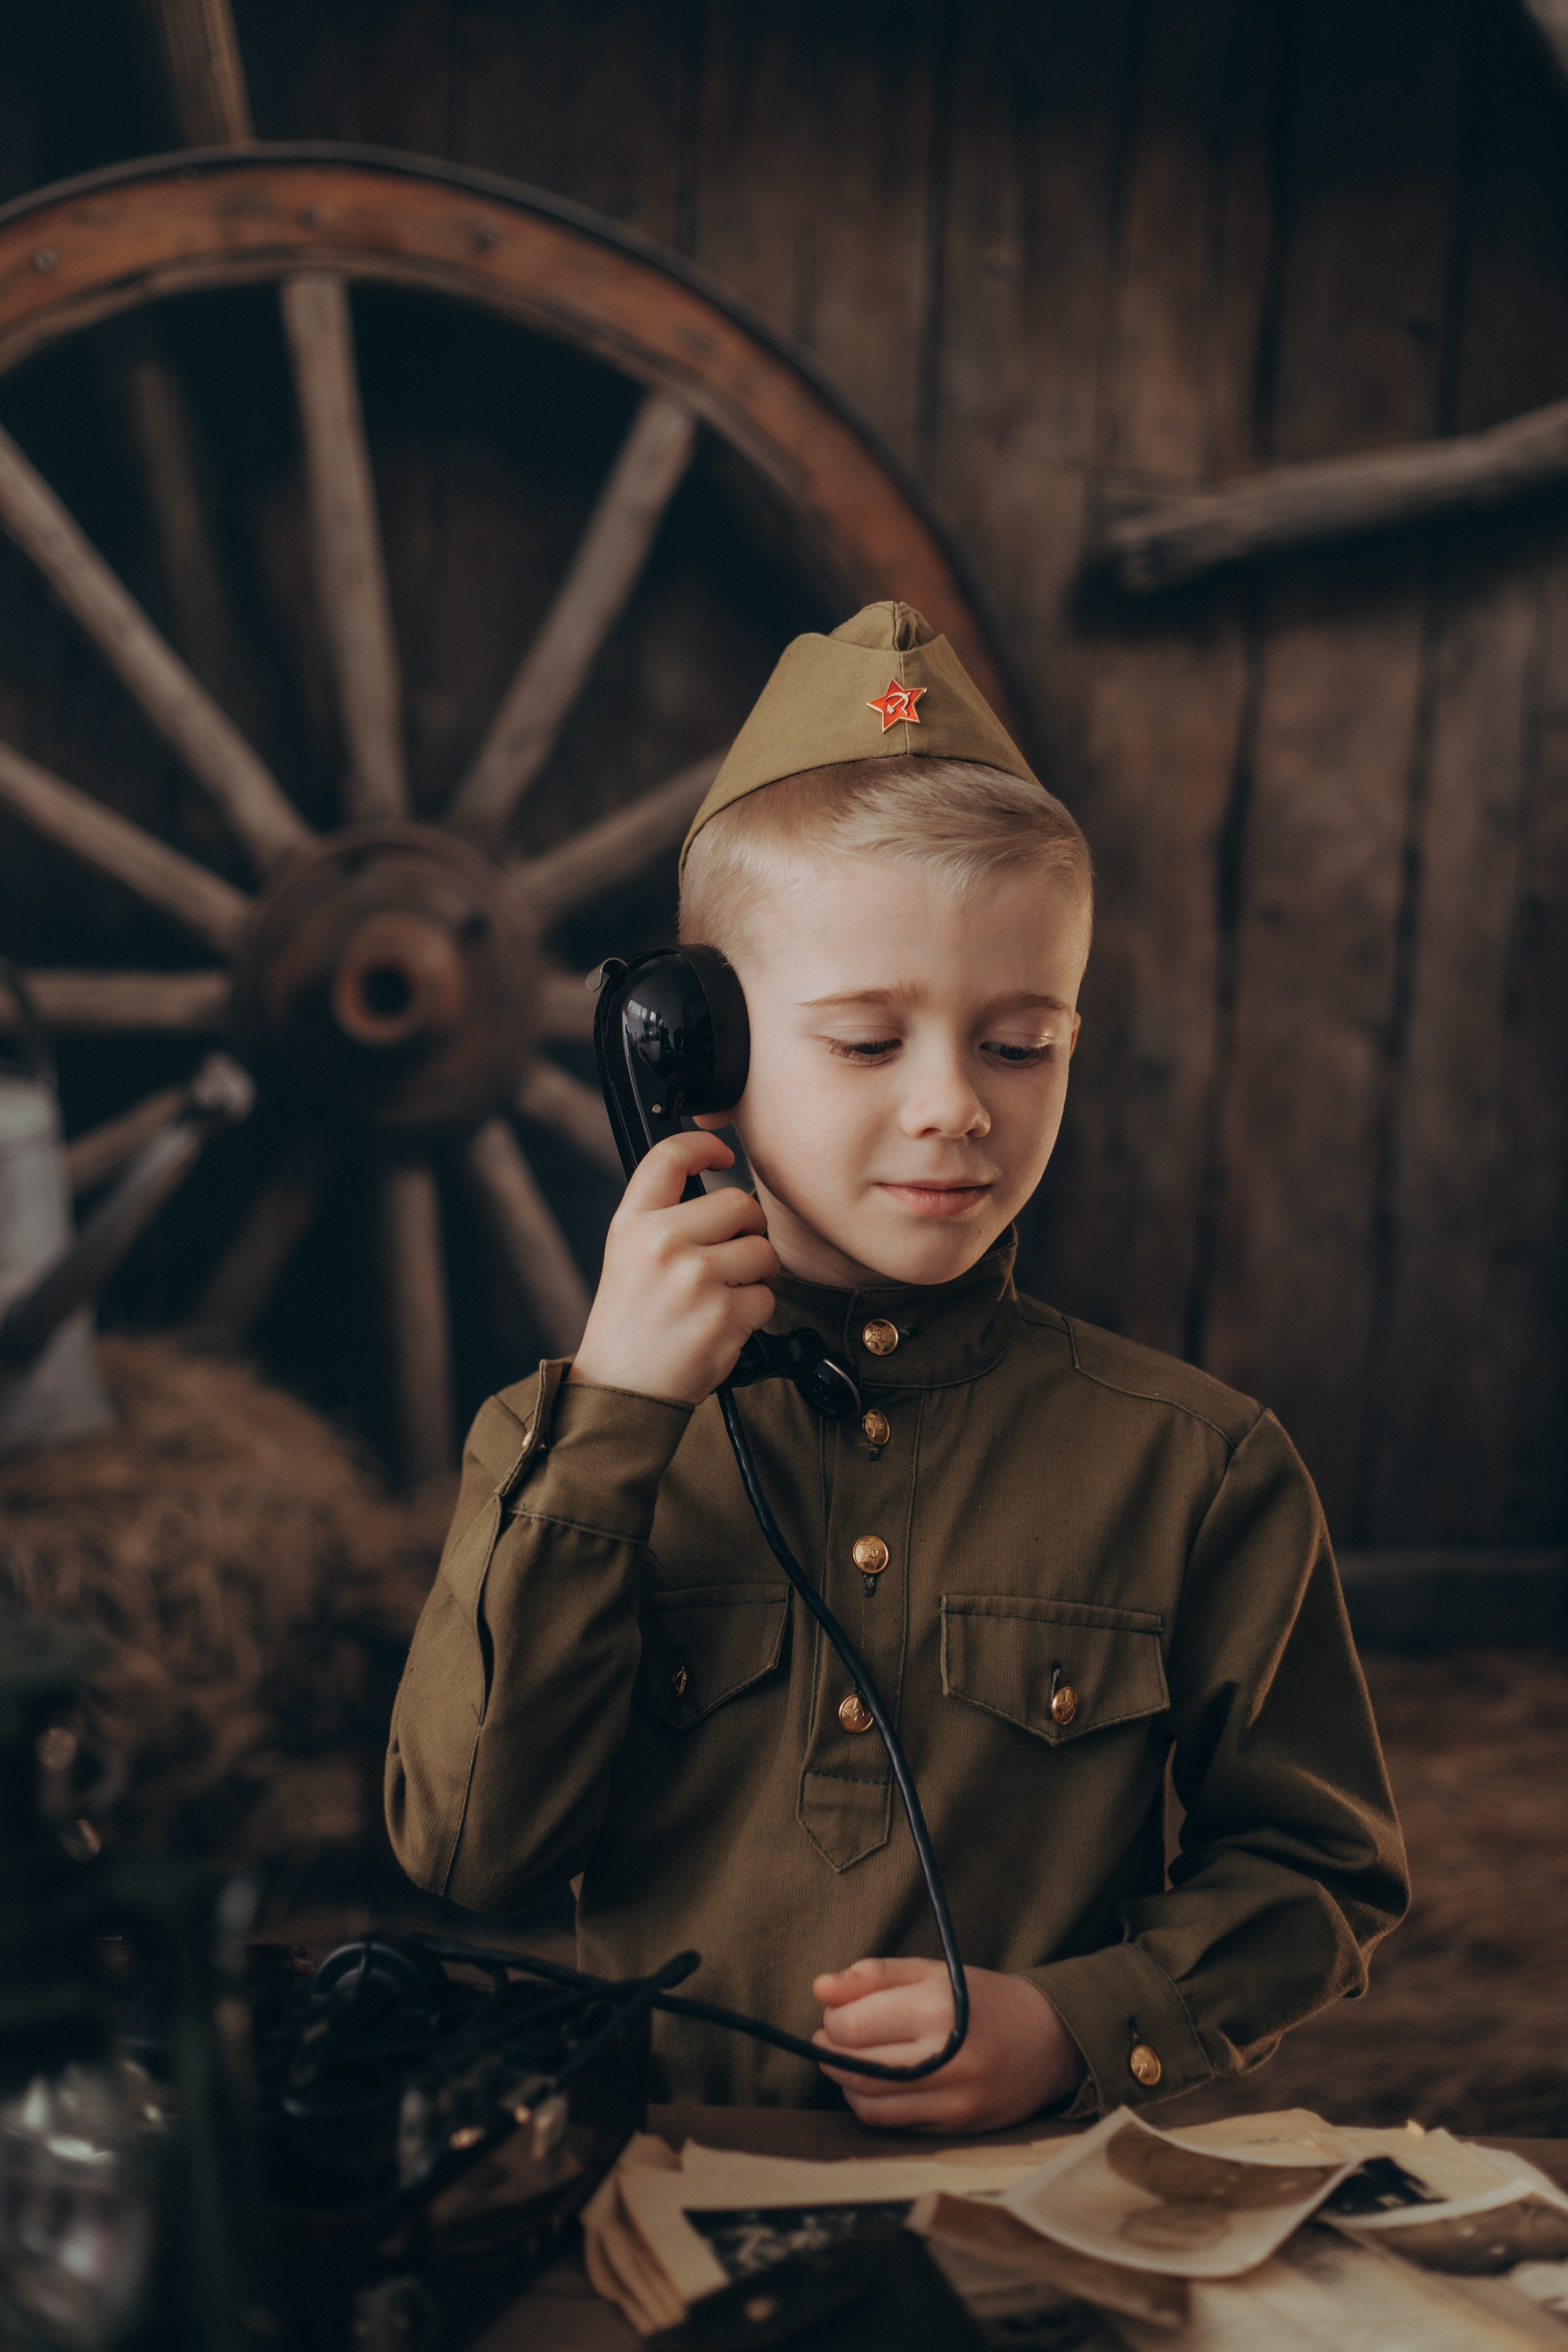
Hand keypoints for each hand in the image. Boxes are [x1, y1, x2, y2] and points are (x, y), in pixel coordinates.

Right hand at [568, 1131, 779, 1405]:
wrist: (622, 1388)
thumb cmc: (630, 1324)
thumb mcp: (627, 1257)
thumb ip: (663, 1219)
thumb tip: (719, 1189)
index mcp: (632, 1224)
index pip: (670, 1157)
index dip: (704, 1145)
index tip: (722, 1154)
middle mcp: (661, 1243)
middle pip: (739, 1203)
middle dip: (748, 1229)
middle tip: (732, 1255)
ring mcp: (695, 1277)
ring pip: (762, 1250)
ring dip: (756, 1274)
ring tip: (725, 1294)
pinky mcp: (723, 1313)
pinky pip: (767, 1296)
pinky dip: (754, 1312)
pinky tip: (722, 1325)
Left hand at [812, 1957, 1083, 2132]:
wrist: (1049, 2041)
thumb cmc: (983, 2000)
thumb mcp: (932, 1971)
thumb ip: (873, 1976)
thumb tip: (819, 1987)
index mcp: (939, 2009)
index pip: (853, 2026)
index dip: (833, 2019)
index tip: (837, 2010)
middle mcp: (946, 2059)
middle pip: (855, 2068)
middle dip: (832, 2050)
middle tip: (833, 2035)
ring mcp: (952, 2101)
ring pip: (867, 2103)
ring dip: (845, 2081)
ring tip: (849, 2058)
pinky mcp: (955, 2129)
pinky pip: (892, 2125)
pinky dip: (872, 2105)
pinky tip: (877, 2082)